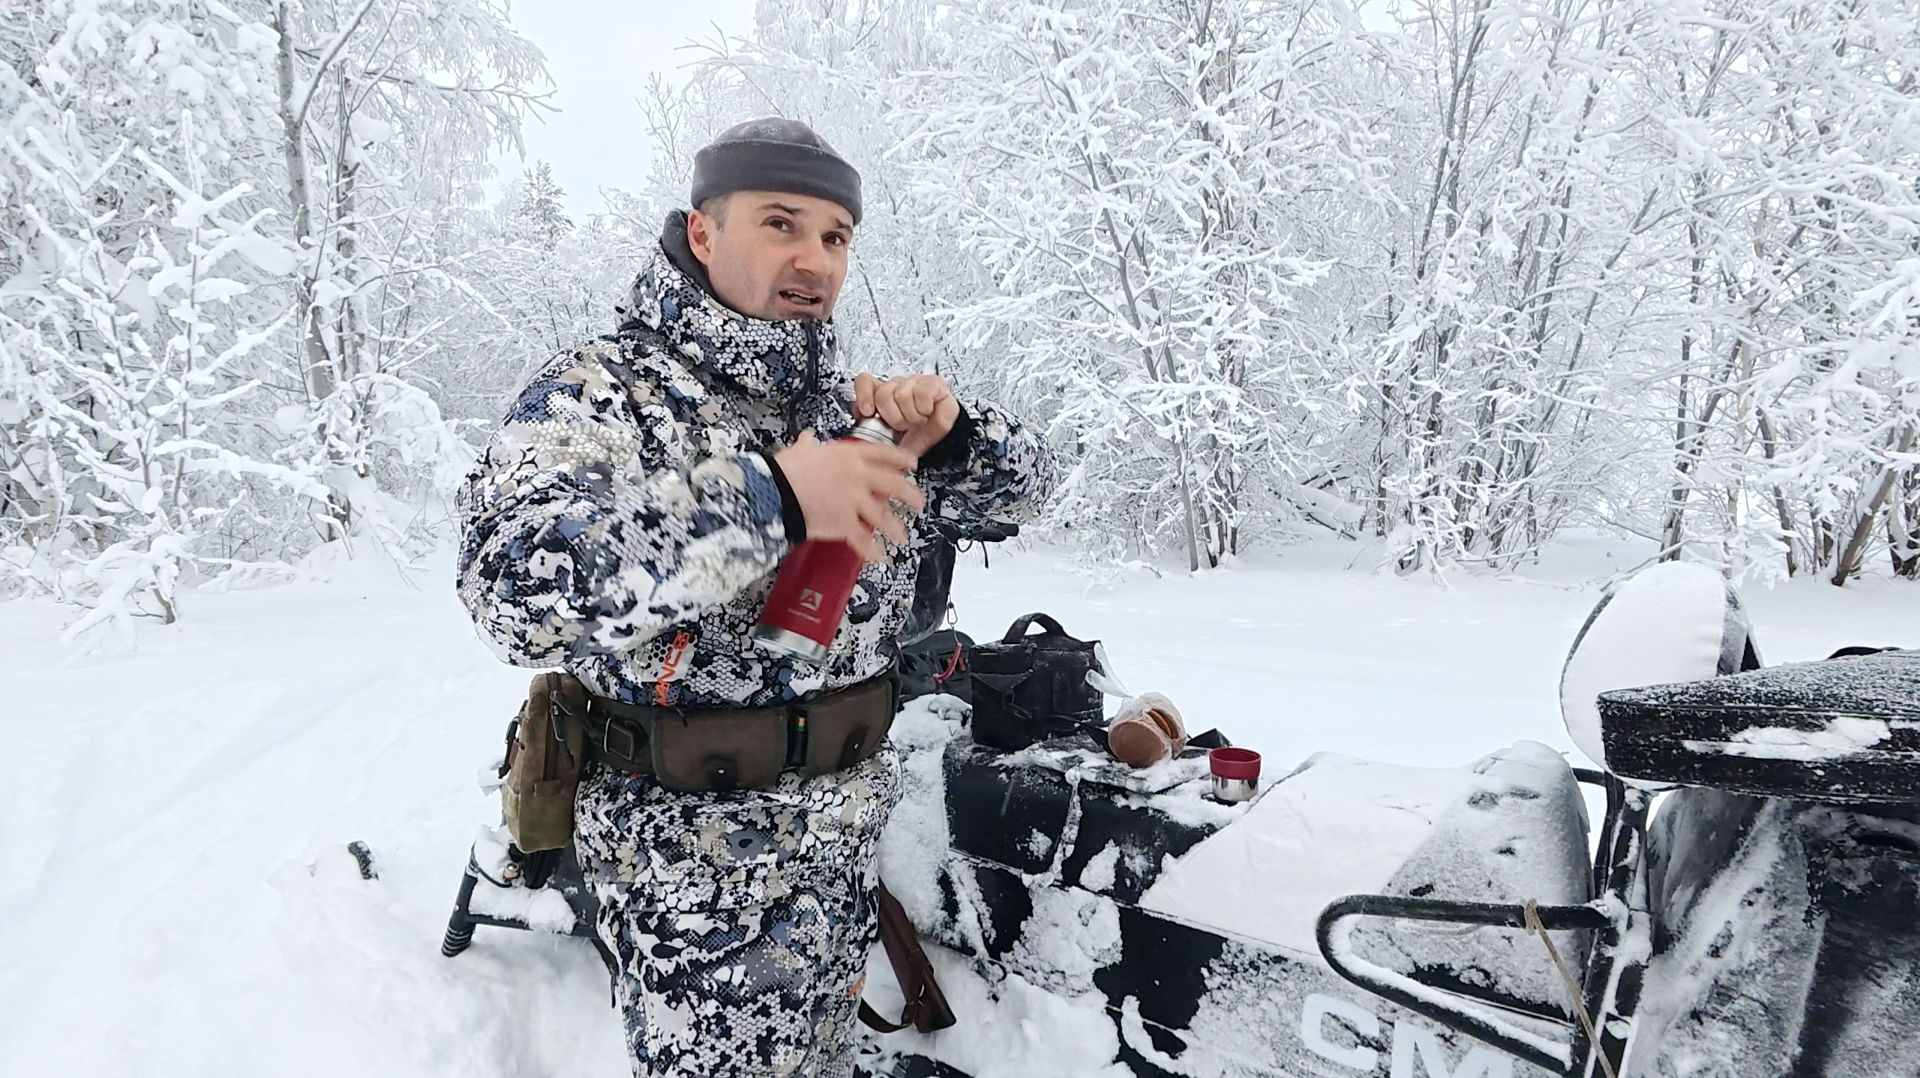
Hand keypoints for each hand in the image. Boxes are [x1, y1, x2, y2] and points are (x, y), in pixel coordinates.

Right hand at [773, 431, 925, 562]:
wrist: (777, 491)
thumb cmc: (786, 469)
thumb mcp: (800, 451)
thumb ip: (808, 445)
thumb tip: (807, 439)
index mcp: (849, 455)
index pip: (883, 454)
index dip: (901, 459)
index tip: (912, 464)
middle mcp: (858, 477)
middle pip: (894, 485)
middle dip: (910, 495)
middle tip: (918, 502)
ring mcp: (855, 501)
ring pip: (883, 517)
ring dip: (895, 529)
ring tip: (903, 537)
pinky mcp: (846, 523)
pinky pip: (863, 540)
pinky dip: (872, 551)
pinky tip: (879, 556)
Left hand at [854, 373, 960, 458]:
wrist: (943, 438)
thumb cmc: (917, 435)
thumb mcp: (891, 438)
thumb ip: (872, 431)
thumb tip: (860, 434)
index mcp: (883, 395)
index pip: (865, 381)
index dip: (864, 396)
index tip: (867, 412)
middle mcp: (897, 386)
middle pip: (883, 393)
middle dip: (893, 416)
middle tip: (903, 424)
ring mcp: (914, 382)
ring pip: (902, 394)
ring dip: (911, 415)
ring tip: (917, 420)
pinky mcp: (933, 383)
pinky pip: (922, 393)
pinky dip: (924, 408)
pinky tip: (927, 412)